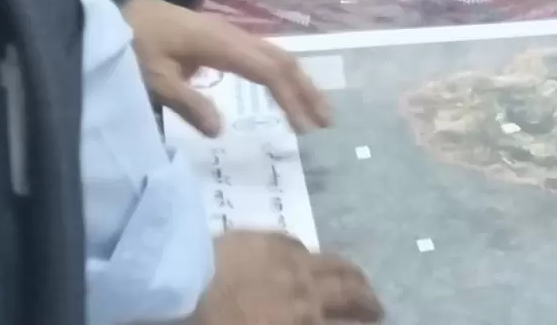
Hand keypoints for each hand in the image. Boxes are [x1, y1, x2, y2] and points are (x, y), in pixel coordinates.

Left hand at [124, 0, 332, 135]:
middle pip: (281, 60)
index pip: (268, 72)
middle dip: (306, 90)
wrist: (116, 9)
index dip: (290, 100)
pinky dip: (277, 74)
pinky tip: (279, 90)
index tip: (305, 129)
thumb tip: (221, 130)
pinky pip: (259, 55)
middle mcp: (233, 36)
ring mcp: (227, 34)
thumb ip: (188, 103)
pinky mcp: (219, 38)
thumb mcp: (153, 79)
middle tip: (326, 121)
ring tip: (312, 109)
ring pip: (274, 56)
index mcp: (222, 45)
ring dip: (296, 82)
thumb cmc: (132, 43)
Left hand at [192, 231, 382, 324]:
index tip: (376, 320)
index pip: (345, 322)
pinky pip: (299, 246)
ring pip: (330, 264)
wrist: (180, 283)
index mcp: (303, 320)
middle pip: (347, 291)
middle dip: (366, 299)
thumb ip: (293, 321)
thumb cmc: (212, 323)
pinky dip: (309, 255)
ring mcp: (289, 261)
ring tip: (355, 278)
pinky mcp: (267, 240)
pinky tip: (306, 256)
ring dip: (348, 273)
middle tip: (376, 304)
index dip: (363, 321)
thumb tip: (306, 317)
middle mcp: (307, 290)